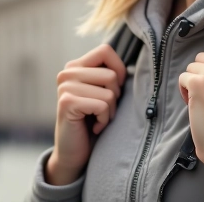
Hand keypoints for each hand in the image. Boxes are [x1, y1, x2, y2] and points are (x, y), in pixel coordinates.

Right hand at [45, 44, 125, 185]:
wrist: (74, 153)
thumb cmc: (92, 121)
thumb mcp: (102, 92)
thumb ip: (109, 75)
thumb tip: (137, 65)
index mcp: (75, 66)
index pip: (106, 51)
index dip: (119, 70)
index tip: (113, 90)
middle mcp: (67, 73)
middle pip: (111, 75)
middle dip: (114, 97)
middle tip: (101, 111)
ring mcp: (65, 87)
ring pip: (109, 92)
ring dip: (109, 111)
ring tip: (96, 119)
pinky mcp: (67, 102)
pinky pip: (102, 105)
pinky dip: (104, 120)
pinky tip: (93, 127)